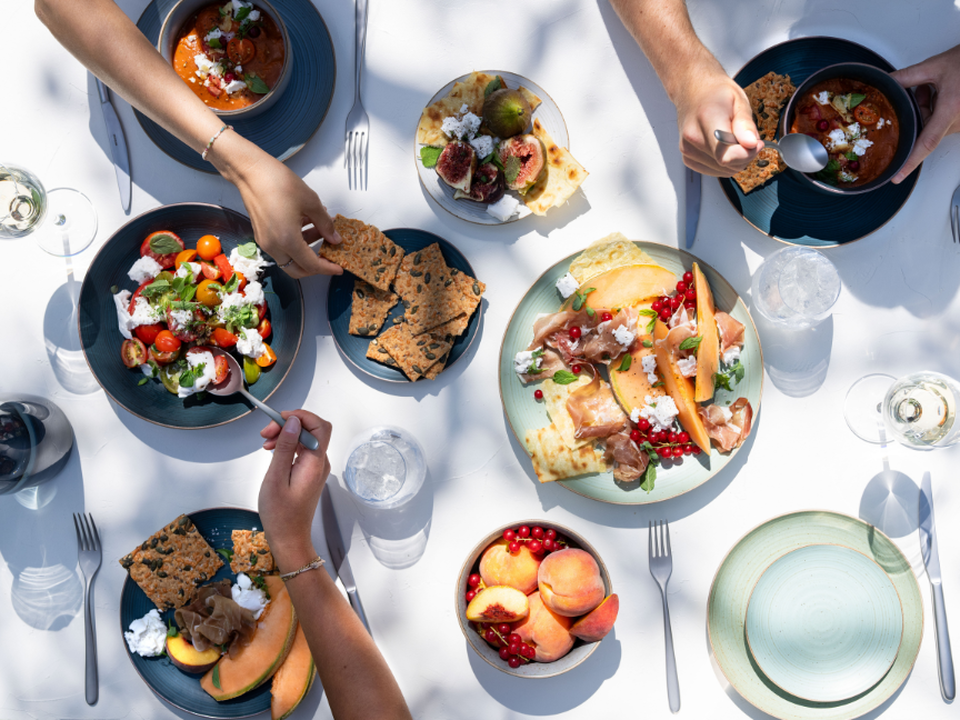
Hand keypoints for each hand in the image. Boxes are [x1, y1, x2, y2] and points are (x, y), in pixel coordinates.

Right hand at [211, 134, 343, 277]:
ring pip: (289, 257)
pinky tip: (306, 224)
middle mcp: (274, 246)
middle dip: (314, 267)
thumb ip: (325, 224)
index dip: (328, 268)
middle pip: (297, 269)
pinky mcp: (262, 234)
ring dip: (306, 251)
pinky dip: (295, 242)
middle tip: (329, 257)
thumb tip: (335, 239)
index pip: (311, 265)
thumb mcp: (311, 202)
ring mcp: (265, 241)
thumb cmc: (278, 183)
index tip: (339, 267)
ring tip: (321, 231)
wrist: (251, 171)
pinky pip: (281, 246)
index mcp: (287, 241)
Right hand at [258, 410, 332, 570]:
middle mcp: (320, 463)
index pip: (319, 426)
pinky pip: (302, 450)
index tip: (278, 419)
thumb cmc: (280, 515)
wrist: (289, 538)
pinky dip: (288, 446)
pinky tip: (273, 451)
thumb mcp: (276, 478)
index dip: (300, 416)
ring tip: (266, 443)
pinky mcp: (309, 472)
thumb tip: (293, 422)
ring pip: (305, 439)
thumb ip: (285, 447)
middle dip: (288, 424)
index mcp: (315, 463)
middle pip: (311, 430)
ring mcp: (316, 468)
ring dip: (286, 435)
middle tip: (266, 433)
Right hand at [674, 70, 760, 175]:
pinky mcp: (687, 158)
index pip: (726, 155)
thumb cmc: (716, 94)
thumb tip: (751, 144)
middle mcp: (693, 137)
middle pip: (727, 165)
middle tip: (745, 136)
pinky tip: (724, 147)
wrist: (693, 91)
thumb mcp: (739, 100)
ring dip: (735, 160)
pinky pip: (714, 171)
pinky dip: (724, 163)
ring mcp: (687, 149)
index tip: (756, 142)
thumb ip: (746, 124)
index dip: (747, 154)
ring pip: (723, 171)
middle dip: (744, 155)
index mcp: (707, 118)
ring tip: (733, 139)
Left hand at [891, 44, 959, 182]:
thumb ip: (906, 77)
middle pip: (927, 129)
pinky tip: (942, 92)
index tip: (898, 177)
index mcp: (951, 108)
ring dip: (929, 109)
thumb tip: (886, 85)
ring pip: (935, 125)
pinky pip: (945, 122)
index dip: (911, 161)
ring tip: (935, 87)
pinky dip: (938, 109)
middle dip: (918, 112)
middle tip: (923, 89)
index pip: (927, 142)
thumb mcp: (934, 66)